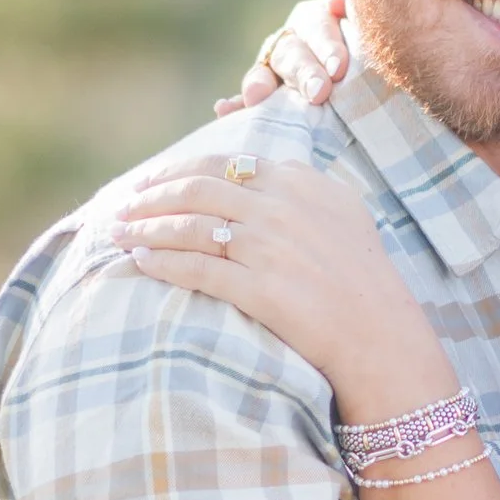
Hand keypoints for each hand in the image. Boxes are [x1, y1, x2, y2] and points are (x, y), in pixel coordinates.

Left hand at [113, 156, 442, 403]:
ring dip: (145, 228)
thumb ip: (300, 186)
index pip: (223, 165)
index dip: (178, 171)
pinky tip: (140, 262)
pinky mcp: (260, 289)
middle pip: (197, 190)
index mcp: (300, 184)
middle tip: (123, 206)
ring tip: (118, 233)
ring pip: (189, 226)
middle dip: (150, 196)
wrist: (380, 335)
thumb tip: (257, 169)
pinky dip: (161, 262)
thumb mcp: (341, 212)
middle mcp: (282, 208)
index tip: (152, 182)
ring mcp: (269, 248)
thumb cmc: (362, 277)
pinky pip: (196, 269)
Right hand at [215, 0, 356, 114]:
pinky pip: (246, 102)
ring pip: (264, 74)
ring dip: (260, 85)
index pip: (318, 28)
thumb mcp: (370, 29)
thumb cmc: (372, 52)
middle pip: (293, 54)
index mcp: (317, 19)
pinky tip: (222, 109)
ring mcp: (273, 70)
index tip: (339, 69)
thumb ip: (358, 12)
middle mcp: (291, 41)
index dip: (327, 47)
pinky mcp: (264, 97)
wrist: (365, 82)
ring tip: (257, 97)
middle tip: (319, 93)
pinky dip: (235, 106)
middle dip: (304, 74)